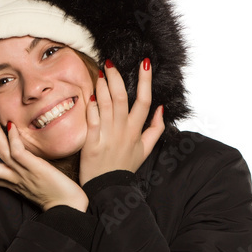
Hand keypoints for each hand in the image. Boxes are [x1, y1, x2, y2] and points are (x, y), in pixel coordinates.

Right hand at [0, 113, 88, 211]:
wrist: (71, 209)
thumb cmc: (58, 197)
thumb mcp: (37, 185)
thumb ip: (28, 172)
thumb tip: (24, 158)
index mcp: (13, 185)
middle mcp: (14, 180)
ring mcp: (23, 174)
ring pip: (0, 153)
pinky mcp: (34, 169)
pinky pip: (18, 152)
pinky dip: (12, 138)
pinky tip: (10, 125)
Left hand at [79, 58, 164, 187]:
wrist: (108, 188)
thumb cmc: (124, 168)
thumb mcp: (145, 151)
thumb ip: (155, 129)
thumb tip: (161, 109)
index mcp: (136, 131)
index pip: (145, 101)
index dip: (146, 80)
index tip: (145, 63)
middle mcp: (123, 131)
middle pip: (122, 97)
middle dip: (116, 76)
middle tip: (111, 62)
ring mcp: (107, 136)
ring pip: (106, 104)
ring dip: (103, 85)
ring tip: (100, 73)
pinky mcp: (91, 142)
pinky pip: (92, 119)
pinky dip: (92, 105)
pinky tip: (91, 95)